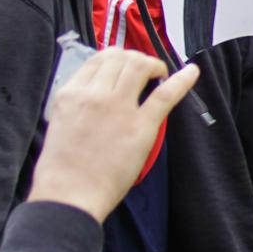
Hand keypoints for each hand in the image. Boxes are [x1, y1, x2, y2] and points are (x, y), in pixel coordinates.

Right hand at [28, 50, 202, 222]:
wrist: (69, 194)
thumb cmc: (61, 167)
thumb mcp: (60, 122)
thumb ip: (79, 103)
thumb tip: (97, 91)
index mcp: (71, 94)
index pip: (98, 59)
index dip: (117, 57)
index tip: (125, 66)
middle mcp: (94, 94)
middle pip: (122, 58)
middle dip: (137, 59)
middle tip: (146, 71)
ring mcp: (119, 108)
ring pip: (141, 66)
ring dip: (154, 65)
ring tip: (159, 75)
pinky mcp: (141, 126)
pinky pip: (166, 94)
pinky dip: (182, 79)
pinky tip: (192, 72)